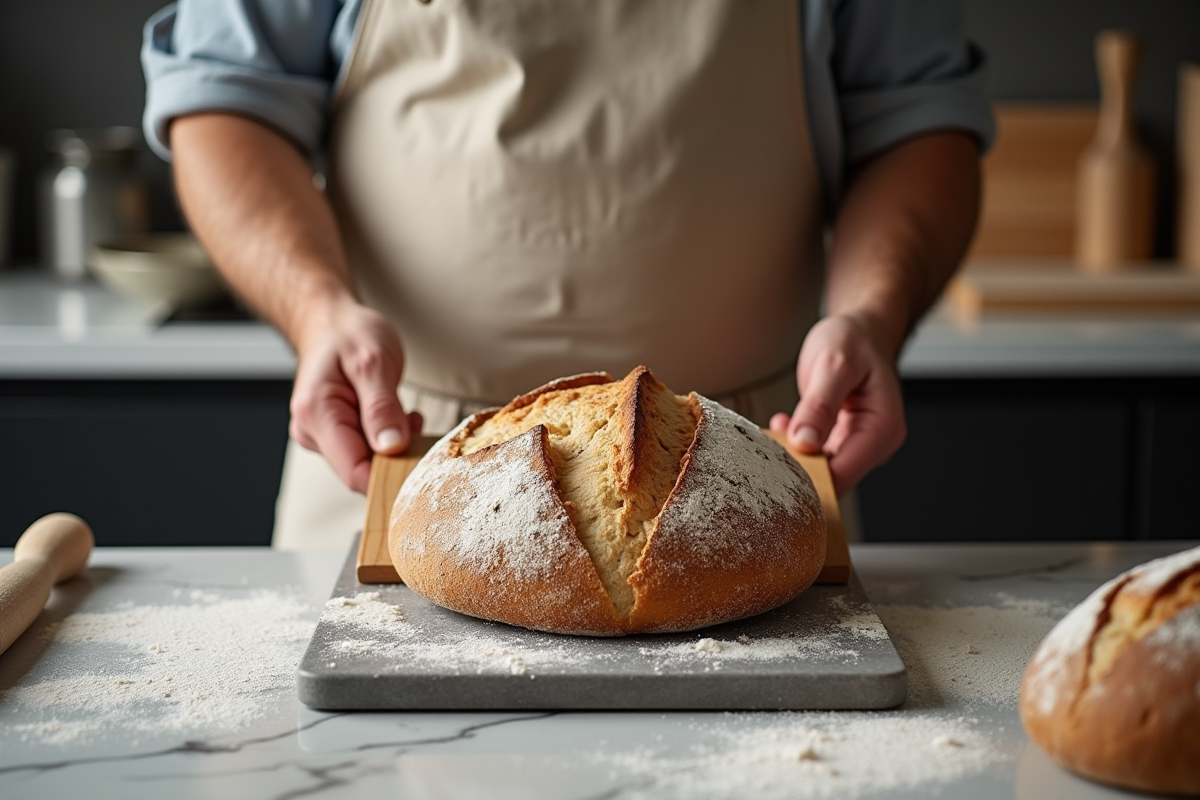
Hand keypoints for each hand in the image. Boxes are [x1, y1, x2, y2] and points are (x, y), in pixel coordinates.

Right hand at [288, 300, 422, 492]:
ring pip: (368, 462)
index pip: (355, 473)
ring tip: (403, 412)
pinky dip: (390, 439)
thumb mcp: (373, 362)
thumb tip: (391, 448)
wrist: (331, 322)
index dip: (390, 475)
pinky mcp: (336, 435)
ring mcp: (323, 436)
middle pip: (363, 471)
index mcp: (317, 415)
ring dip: (395, 445)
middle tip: (413, 422)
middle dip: (396, 456)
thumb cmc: (348, 334)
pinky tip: (397, 418)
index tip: (420, 459)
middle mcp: (313, 432)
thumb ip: (382, 407)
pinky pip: (369, 450)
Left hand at [769, 314, 905, 494]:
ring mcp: (859, 444)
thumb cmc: (855, 342)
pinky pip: (816, 456)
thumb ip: (819, 405)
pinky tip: (783, 425)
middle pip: (831, 477)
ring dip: (793, 456)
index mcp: (882, 429)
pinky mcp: (843, 442)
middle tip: (766, 448)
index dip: (808, 478)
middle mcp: (875, 443)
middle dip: (797, 469)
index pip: (843, 474)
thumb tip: (804, 442)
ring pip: (820, 469)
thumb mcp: (834, 365)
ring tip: (774, 431)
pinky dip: (795, 446)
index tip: (775, 470)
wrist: (862, 333)